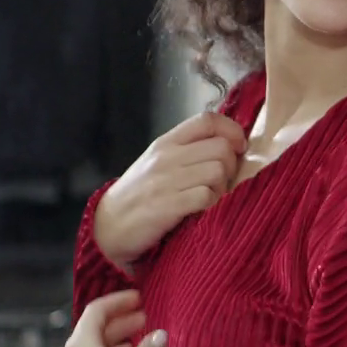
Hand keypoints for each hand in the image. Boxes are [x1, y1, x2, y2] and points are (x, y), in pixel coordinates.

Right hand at [94, 113, 246, 269]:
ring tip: (212, 196)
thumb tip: (231, 145)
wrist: (108, 226)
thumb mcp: (159, 162)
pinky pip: (207, 196)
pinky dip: (212, 204)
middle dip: (232, 165)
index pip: (208, 120)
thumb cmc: (139, 193)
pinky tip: (202, 210)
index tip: (239, 147)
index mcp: (167, 142)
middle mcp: (167, 156)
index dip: (232, 130)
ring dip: (223, 187)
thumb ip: (189, 150)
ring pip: (218, 170)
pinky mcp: (167, 205)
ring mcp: (166, 180)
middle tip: (224, 181)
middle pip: (221, 147)